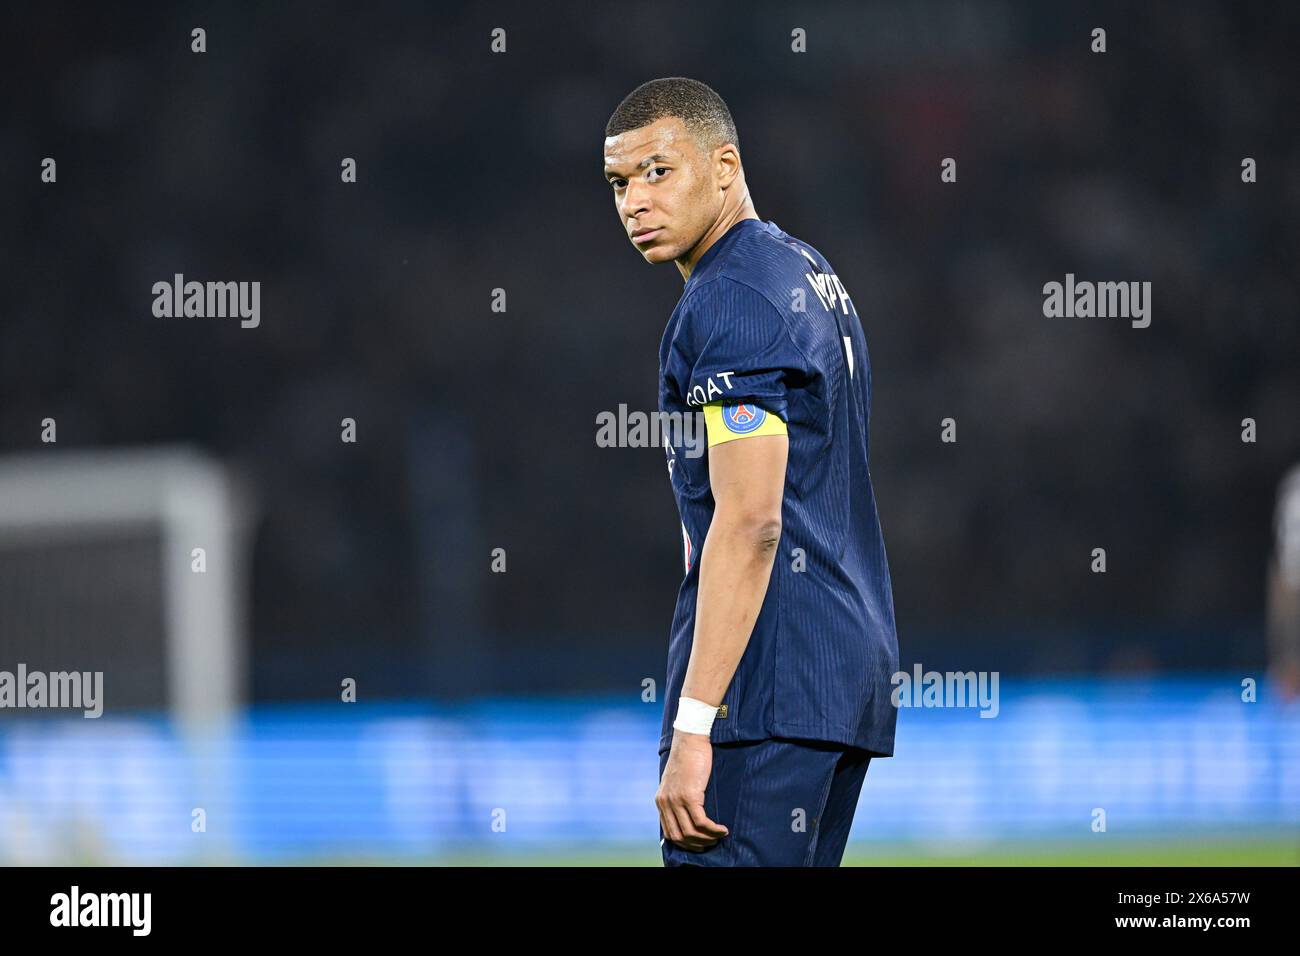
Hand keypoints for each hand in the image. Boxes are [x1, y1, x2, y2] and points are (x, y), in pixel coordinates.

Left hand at [656, 730, 728, 850]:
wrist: (690, 739)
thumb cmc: (687, 758)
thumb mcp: (676, 781)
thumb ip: (676, 797)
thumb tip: (687, 815)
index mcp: (660, 801)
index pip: (669, 833)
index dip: (685, 843)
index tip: (699, 843)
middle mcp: (665, 802)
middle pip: (679, 837)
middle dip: (696, 845)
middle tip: (711, 844)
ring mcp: (676, 800)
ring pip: (691, 832)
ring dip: (707, 839)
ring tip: (719, 837)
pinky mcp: (689, 795)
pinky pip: (701, 822)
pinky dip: (713, 830)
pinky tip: (722, 830)